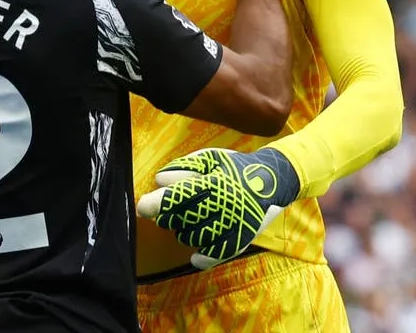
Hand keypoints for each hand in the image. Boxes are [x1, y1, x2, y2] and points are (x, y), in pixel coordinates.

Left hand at [136, 147, 299, 269]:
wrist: (272, 180)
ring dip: (182, 232)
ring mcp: (231, 225)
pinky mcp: (240, 239)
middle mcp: (221, 205)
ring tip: (188, 221)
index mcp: (212, 183)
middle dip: (167, 217)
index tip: (142, 207)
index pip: (177, 197)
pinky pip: (214, 254)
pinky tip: (195, 252)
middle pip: (180, 219)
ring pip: (192, 238)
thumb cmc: (235, 168)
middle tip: (168, 211)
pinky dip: (201, 256)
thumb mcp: (210, 158)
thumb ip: (184, 167)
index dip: (156, 204)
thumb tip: (160, 180)